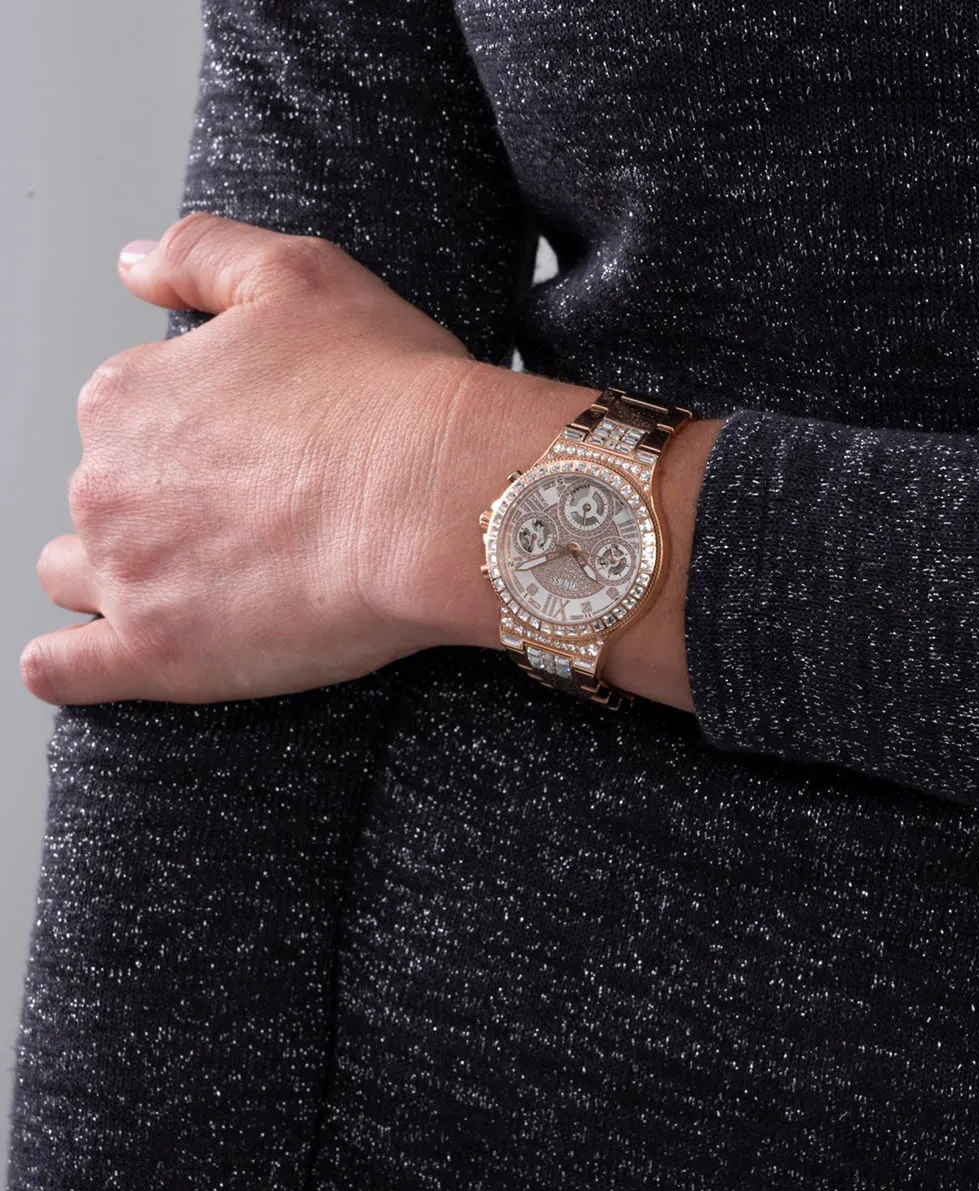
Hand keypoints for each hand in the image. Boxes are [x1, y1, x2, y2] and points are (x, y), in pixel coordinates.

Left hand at [21, 211, 489, 704]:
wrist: (440, 500)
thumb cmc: (391, 396)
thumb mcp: (299, 277)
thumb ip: (200, 255)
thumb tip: (132, 263)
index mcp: (130, 397)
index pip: (124, 420)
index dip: (191, 438)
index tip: (253, 456)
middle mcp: (107, 481)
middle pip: (103, 499)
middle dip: (158, 507)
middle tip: (249, 518)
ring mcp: (126, 573)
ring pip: (77, 578)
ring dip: (117, 578)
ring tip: (198, 582)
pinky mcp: (155, 654)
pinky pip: (62, 672)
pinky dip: (73, 665)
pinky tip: (104, 656)